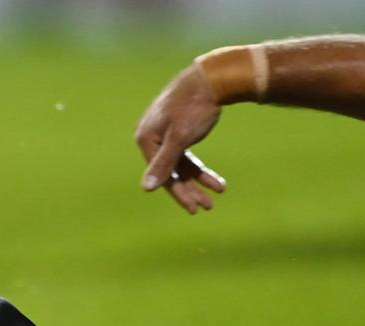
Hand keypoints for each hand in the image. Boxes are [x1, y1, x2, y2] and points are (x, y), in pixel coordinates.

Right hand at [134, 65, 226, 213]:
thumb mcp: (180, 137)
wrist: (211, 77)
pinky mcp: (177, 130)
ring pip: (180, 164)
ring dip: (199, 179)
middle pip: (171, 171)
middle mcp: (151, 137)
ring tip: (219, 191)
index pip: (162, 174)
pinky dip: (200, 167)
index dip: (179, 193)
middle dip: (191, 189)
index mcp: (146, 138)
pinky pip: (186, 154)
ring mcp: (164, 134)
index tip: (196, 209)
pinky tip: (214, 179)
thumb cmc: (194, 106)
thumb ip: (163, 164)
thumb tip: (146, 188)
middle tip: (208, 207)